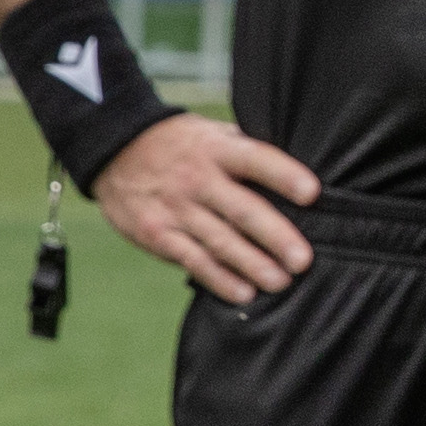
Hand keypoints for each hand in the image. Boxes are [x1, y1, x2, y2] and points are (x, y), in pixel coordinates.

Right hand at [96, 109, 319, 307]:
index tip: (311, 193)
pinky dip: (219, 279)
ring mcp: (176, 209)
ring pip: (219, 241)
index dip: (283, 175)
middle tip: (303, 260)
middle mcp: (197, 179)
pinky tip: (243, 293)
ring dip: (252, 264)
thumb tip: (297, 172)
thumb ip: (245, 151)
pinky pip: (193, 260)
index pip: (255, 159)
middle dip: (274, 236)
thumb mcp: (211, 133)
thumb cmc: (180, 144)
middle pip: (241, 209)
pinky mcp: (158, 235)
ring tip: (281, 282)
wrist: (114, 149)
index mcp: (216, 148)